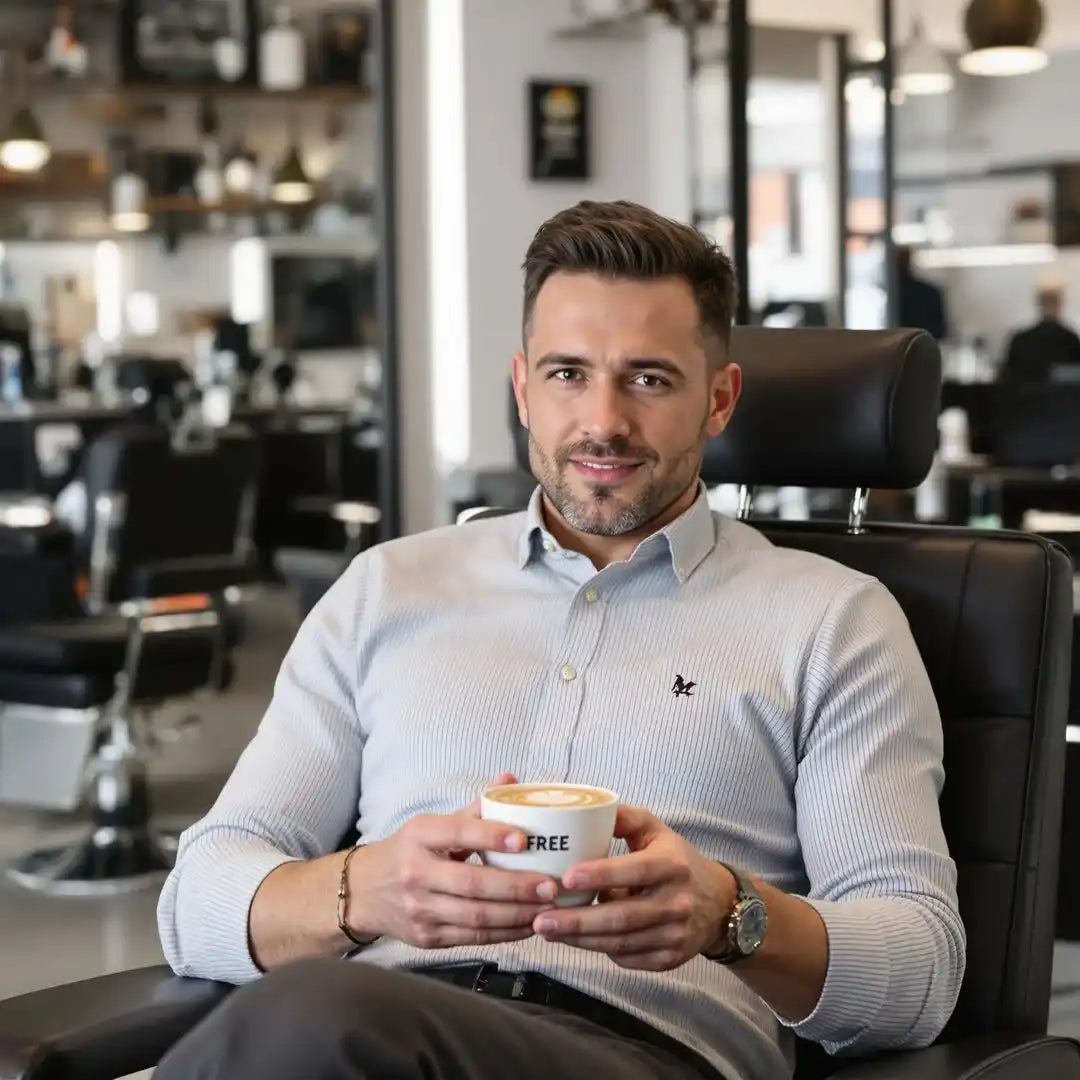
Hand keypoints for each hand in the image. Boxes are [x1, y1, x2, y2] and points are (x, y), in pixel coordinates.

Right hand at [347, 773, 559, 949]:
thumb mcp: (432, 825)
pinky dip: (504, 933)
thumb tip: (509, 778)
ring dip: (517, 915)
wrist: (362, 891)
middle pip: (472, 884)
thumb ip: (474, 808)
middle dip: (516, 888)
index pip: (458, 833)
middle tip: (551, 885)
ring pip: (476, 917)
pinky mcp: (427, 938)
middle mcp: (416, 874)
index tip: (524, 840)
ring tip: (548, 908)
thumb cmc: (409, 851)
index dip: (492, 836)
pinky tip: (528, 924)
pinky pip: (472, 938)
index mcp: (419, 835)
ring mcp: (420, 909)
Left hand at [532, 805, 735, 970]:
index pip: (635, 870)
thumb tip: (587, 811)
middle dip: (577, 921)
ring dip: (580, 939)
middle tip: (541, 918)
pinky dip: (599, 949)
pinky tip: (575, 940)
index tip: (565, 878)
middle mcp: (676, 902)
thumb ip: (625, 818)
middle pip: (621, 917)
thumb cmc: (676, 860)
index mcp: (672, 865)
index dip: (599, 875)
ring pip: (620, 942)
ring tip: (547, 929)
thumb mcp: (657, 831)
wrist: (719, 904)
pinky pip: (627, 957)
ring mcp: (674, 935)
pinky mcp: (668, 959)